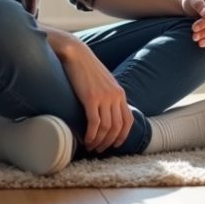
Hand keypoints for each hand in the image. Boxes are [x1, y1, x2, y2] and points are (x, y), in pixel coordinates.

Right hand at [58, 39, 134, 153]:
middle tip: (100, 150)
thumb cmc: (86, 67)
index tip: (114, 144)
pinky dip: (91, 135)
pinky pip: (94, 123)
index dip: (123, 136)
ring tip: (91, 147)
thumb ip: (108, 94)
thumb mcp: (103, 81)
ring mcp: (104, 97)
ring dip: (99, 141)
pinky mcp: (91, 98)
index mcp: (120, 93)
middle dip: (109, 142)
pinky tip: (86, 139)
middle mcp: (115, 96)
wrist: (76, 53)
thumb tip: (106, 109)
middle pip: (118, 127)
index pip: (128, 120)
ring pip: (107, 128)